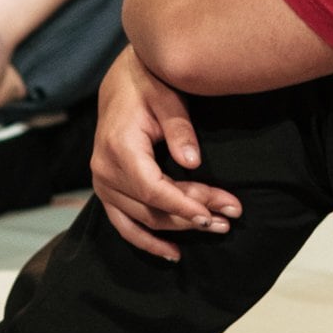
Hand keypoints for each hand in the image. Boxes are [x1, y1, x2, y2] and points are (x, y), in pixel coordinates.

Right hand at [89, 48, 237, 260]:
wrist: (122, 80)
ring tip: (216, 228)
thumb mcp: (168, 98)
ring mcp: (102, 183)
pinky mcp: (106, 189)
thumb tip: (193, 163)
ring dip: (178, 230)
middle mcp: (105, 170)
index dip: (183, 205)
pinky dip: (146, 240)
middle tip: (230, 217)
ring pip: (142, 219)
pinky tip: (172, 252)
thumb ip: (180, 129)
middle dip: (193, 215)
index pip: (153, 189)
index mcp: (119, 147)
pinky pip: (124, 224)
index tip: (213, 214)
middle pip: (152, 207)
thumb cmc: (149, 83)